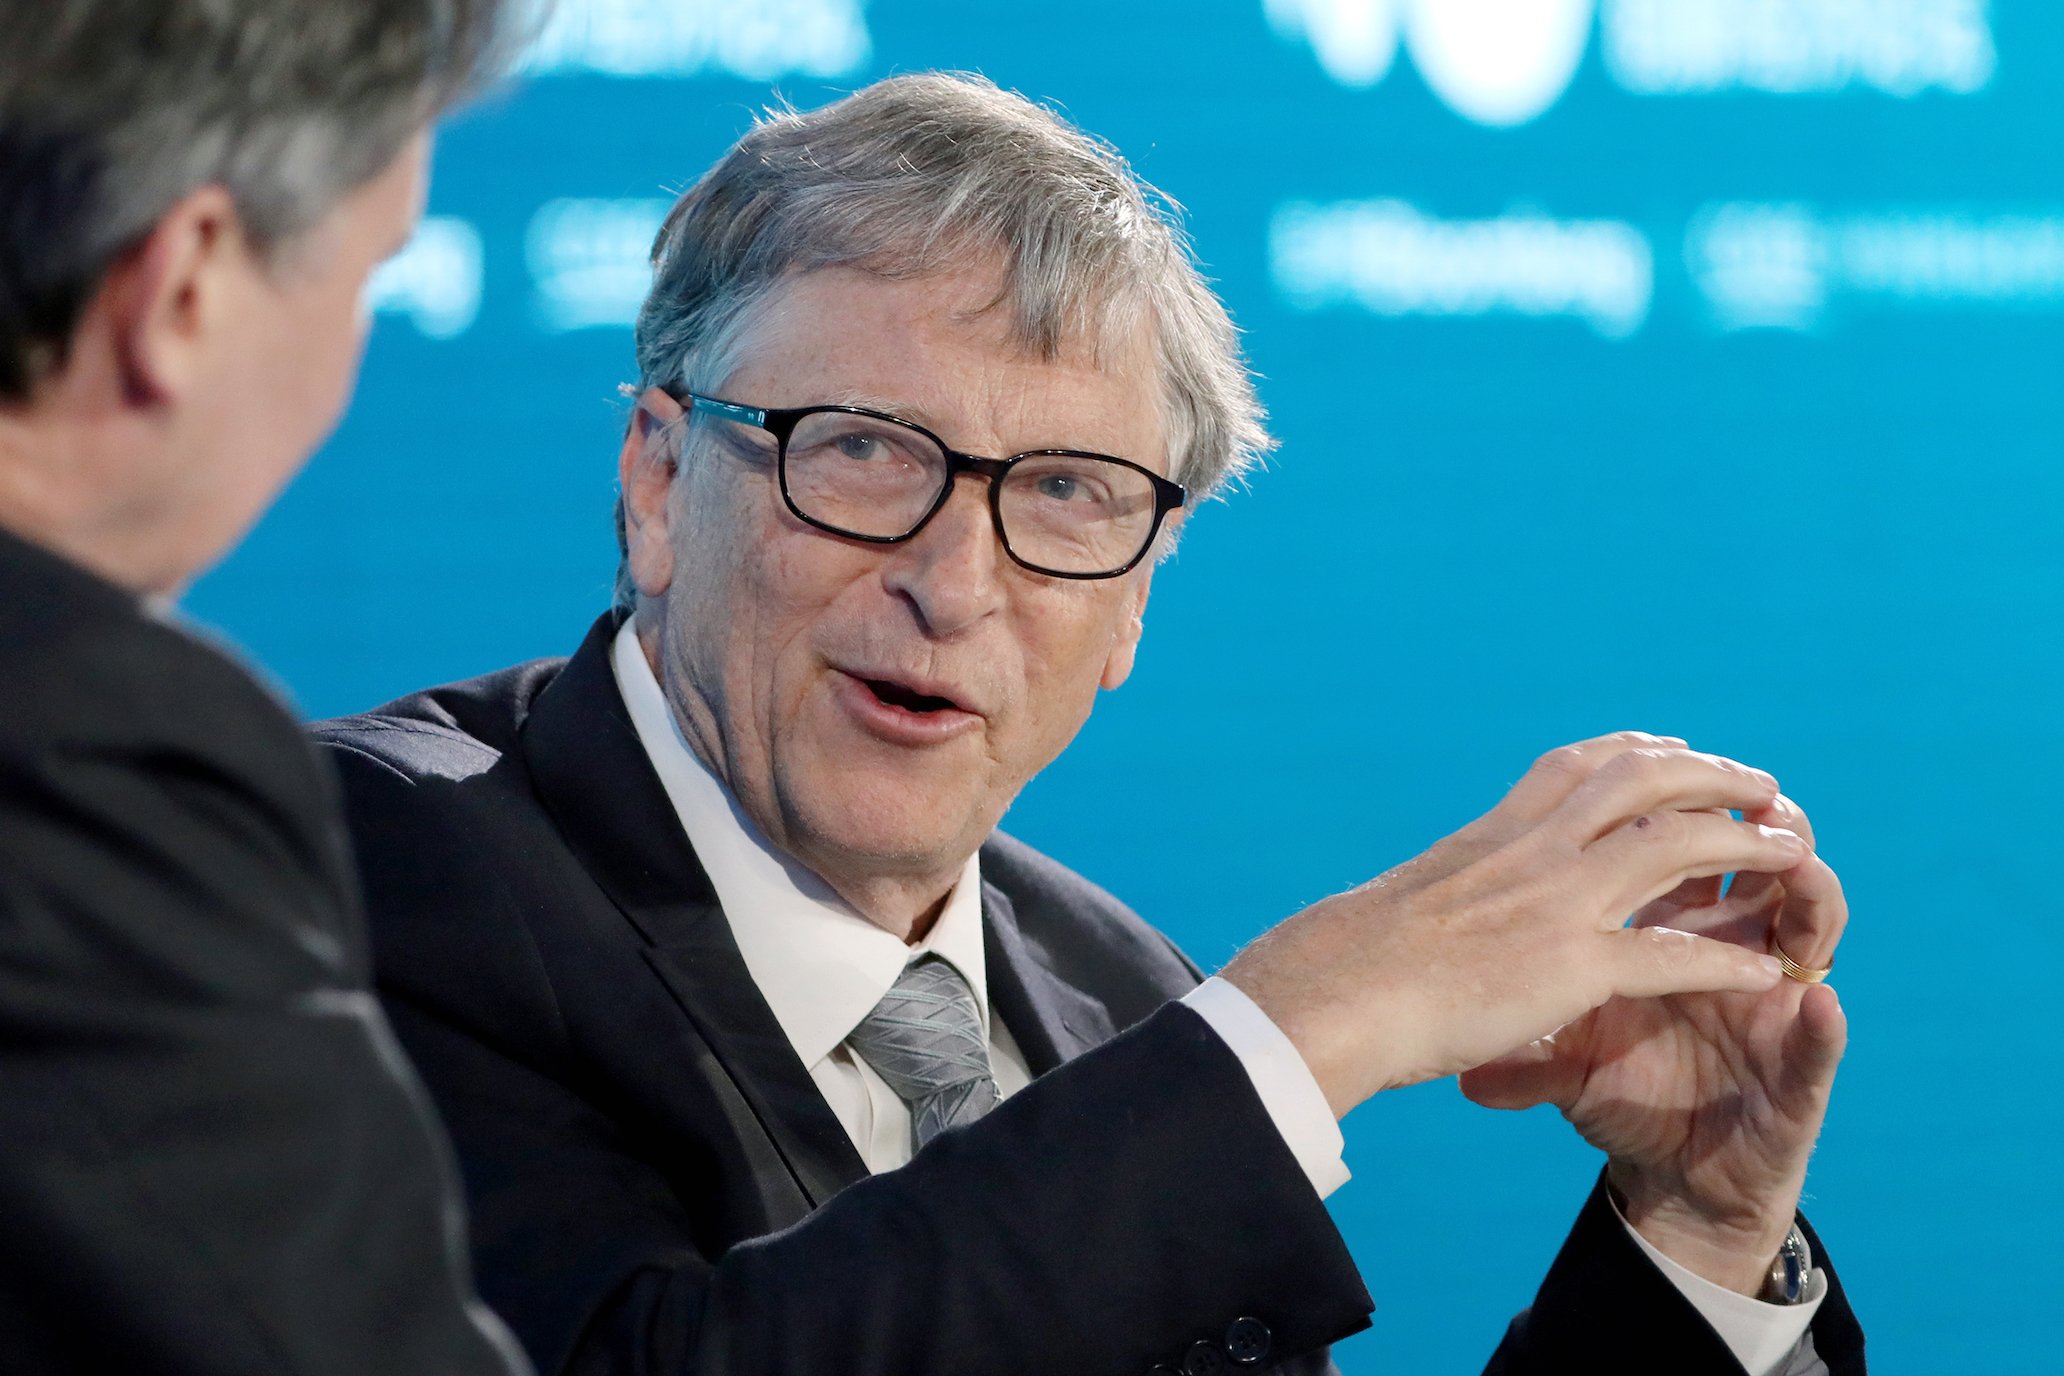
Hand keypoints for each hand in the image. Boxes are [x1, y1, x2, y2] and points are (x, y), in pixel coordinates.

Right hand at [1222, 732, 1800, 1116]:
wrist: (1335, 990)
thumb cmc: (1353, 958)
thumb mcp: (1411, 897)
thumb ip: (1451, 886)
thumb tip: (1436, 900)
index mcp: (1495, 832)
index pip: (1578, 765)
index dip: (1638, 750)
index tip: (1673, 746)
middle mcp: (1532, 850)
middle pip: (1644, 782)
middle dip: (1714, 776)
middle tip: (1764, 788)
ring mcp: (1554, 902)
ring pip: (1674, 845)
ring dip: (1744, 844)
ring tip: (1793, 853)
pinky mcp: (1568, 965)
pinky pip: (1670, 956)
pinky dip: (1726, 962)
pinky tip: (1768, 973)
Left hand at [1458, 792, 1847, 1295]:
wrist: (1674, 1178)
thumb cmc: (1622, 1096)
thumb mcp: (1562, 1054)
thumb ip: (1520, 1038)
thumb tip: (1454, 1060)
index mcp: (1673, 932)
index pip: (1681, 856)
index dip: (1675, 818)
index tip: (1665, 773)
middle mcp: (1732, 950)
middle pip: (1755, 867)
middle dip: (1761, 825)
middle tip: (1759, 795)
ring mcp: (1771, 1008)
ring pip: (1809, 926)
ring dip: (1811, 892)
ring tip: (1800, 864)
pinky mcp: (1800, 1075)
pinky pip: (1820, 1042)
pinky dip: (1823, 1025)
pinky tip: (1820, 1004)